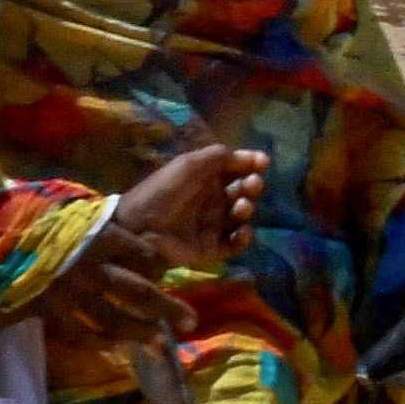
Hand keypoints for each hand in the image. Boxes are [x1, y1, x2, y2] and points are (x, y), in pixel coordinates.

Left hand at [46, 139, 256, 349]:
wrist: (140, 228)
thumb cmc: (164, 191)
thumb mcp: (188, 165)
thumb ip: (217, 156)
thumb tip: (242, 155)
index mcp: (205, 177)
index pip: (235, 167)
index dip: (251, 163)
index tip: (263, 162)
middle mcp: (211, 199)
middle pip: (242, 190)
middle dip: (252, 185)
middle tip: (252, 185)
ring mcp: (212, 224)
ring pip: (242, 215)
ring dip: (247, 208)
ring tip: (240, 206)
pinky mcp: (211, 249)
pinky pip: (236, 243)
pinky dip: (244, 237)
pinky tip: (242, 230)